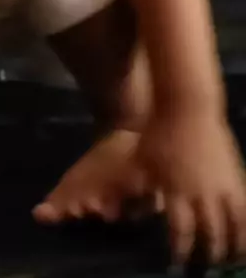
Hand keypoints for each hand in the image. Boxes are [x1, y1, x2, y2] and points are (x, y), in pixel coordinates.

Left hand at [137, 112, 245, 265]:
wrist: (187, 105)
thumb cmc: (159, 131)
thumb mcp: (142, 161)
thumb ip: (140, 187)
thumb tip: (131, 209)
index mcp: (175, 189)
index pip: (181, 231)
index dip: (182, 252)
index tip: (178, 264)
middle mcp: (201, 191)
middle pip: (210, 232)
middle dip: (209, 252)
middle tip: (207, 265)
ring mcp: (221, 183)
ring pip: (235, 223)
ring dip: (235, 243)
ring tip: (234, 257)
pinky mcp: (235, 172)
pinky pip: (245, 205)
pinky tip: (245, 232)